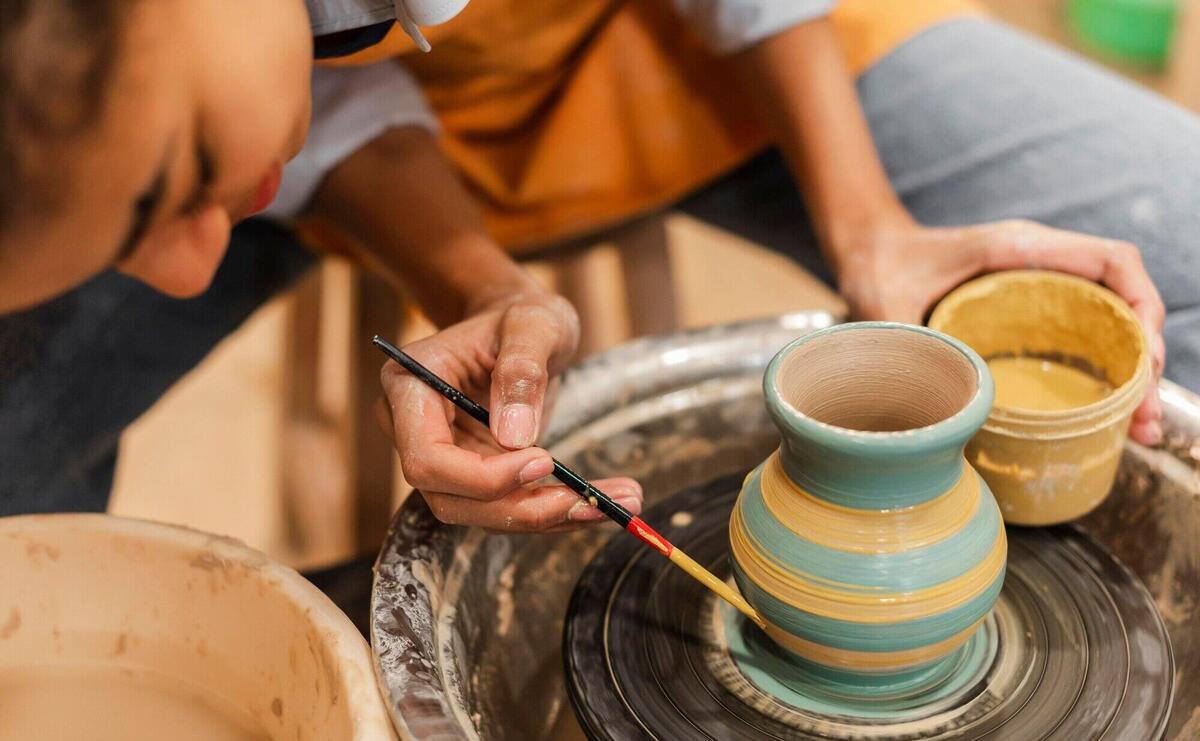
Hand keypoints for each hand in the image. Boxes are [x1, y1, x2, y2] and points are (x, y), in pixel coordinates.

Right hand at [378, 290, 642, 531]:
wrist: (522, 329)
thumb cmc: (521, 317)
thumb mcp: (532, 322)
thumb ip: (522, 369)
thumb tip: (515, 436)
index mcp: (410, 388)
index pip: (426, 458)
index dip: (481, 476)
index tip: (543, 459)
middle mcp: (415, 431)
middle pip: (451, 498)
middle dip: (521, 508)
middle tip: (589, 502)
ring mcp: (445, 458)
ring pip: (482, 513)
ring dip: (546, 517)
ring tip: (612, 505)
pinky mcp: (477, 474)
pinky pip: (508, 506)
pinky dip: (554, 511)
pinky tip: (599, 503)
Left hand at [835, 218, 1164, 444]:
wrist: (869, 252)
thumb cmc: (880, 266)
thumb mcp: (886, 304)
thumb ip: (903, 341)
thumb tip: (927, 401)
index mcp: (1018, 247)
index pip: (1109, 261)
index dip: (1141, 307)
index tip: (1145, 360)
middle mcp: (1041, 262)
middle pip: (1121, 300)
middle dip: (1144, 357)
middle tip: (1144, 418)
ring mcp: (1040, 286)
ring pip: (1109, 322)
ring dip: (1130, 372)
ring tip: (1138, 429)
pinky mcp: (1030, 311)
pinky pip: (1082, 336)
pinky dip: (1102, 373)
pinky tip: (1106, 416)